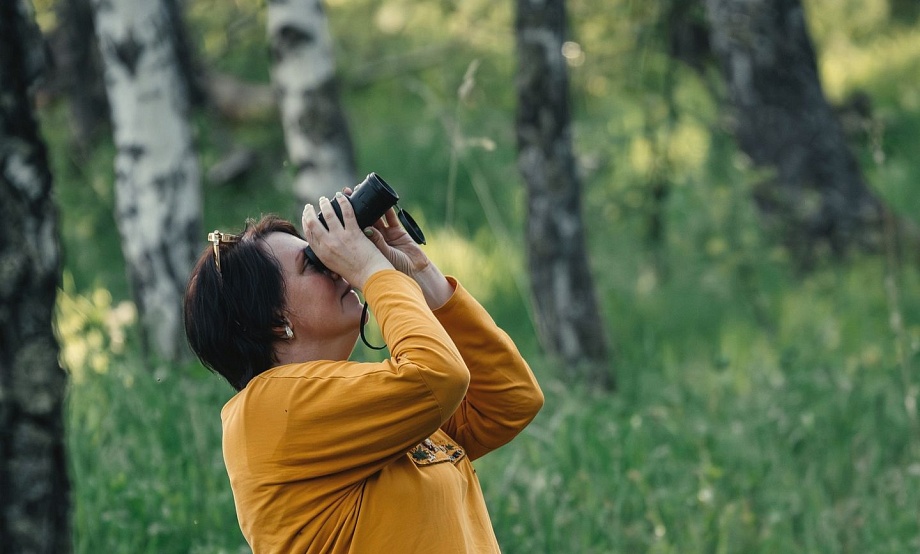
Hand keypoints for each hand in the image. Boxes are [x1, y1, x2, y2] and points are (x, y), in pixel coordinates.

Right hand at [301, 193, 391, 289]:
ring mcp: (340, 237)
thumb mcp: (336, 268)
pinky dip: (343, 202)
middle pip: (312, 223)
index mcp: (323, 255)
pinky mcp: (354, 232)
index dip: (305, 222)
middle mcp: (328, 245)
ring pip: (328, 214)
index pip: (309, 234)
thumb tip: (328, 251)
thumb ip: (331, 257)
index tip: (306, 216)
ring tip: (324, 199)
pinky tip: (341, 197)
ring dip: (325, 204)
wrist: (371, 277)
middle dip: (309, 212)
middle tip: (311, 206)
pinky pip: (346, 212)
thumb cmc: (357, 275)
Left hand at [345, 187, 453, 308]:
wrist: (411, 275)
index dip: (343, 218)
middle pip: (362, 220)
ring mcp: (386, 235)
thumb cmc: (391, 272)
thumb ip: (374, 242)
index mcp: (364, 248)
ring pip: (376, 216)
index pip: (350, 230)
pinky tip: (382, 199)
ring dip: (369, 204)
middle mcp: (374, 240)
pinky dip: (387, 208)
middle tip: (345, 193)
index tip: (334, 205)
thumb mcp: (378, 256)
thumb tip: (366, 229)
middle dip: (354, 206)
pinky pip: (391, 218)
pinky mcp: (399, 232)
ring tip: (361, 191)